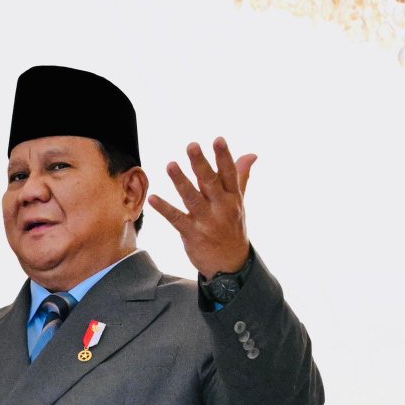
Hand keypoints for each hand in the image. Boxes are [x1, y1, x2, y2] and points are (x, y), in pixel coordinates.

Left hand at [150, 137, 255, 278]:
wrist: (230, 265)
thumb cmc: (232, 227)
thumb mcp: (239, 203)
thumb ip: (241, 176)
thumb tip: (252, 154)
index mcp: (233, 198)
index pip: (230, 174)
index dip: (224, 157)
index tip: (218, 139)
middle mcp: (221, 208)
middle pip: (210, 182)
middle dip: (201, 164)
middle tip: (192, 145)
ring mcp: (206, 221)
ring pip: (192, 198)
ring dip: (180, 181)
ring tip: (170, 164)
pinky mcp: (192, 234)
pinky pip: (176, 219)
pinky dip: (164, 208)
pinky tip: (153, 198)